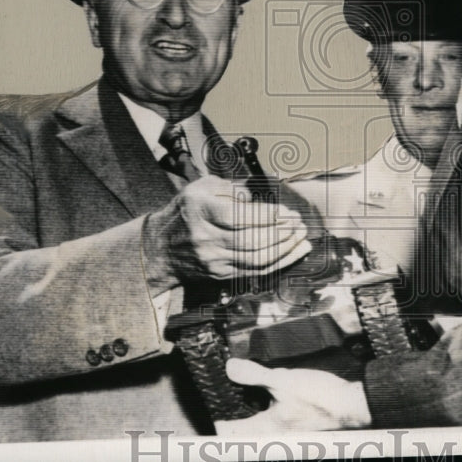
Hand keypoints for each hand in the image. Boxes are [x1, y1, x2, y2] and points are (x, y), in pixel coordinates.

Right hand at [143, 175, 311, 289]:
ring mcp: (213, 259)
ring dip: (285, 248)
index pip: (239, 216)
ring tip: (301, 236)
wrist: (161, 247)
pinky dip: (279, 262)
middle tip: (299, 223)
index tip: (287, 211)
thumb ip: (232, 188)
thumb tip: (260, 197)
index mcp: (200, 210)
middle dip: (282, 232)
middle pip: (251, 240)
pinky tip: (294, 251)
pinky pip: (255, 271)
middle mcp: (205, 237)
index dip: (268, 215)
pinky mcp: (221, 274)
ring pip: (257, 259)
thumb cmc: (187, 211)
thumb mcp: (203, 187)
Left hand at [214, 359, 371, 433]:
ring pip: (255, 427)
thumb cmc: (321, 398)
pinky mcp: (292, 425)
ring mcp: (283, 433)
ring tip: (240, 393)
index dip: (214, 421)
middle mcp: (271, 436)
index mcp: (264, 429)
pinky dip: (262, 410)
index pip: (228, 433)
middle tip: (221, 396)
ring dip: (246, 413)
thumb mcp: (284, 380)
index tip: (208, 405)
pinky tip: (266, 394)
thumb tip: (230, 368)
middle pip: (240, 432)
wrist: (351, 405)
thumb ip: (255, 375)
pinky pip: (269, 421)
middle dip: (229, 416)